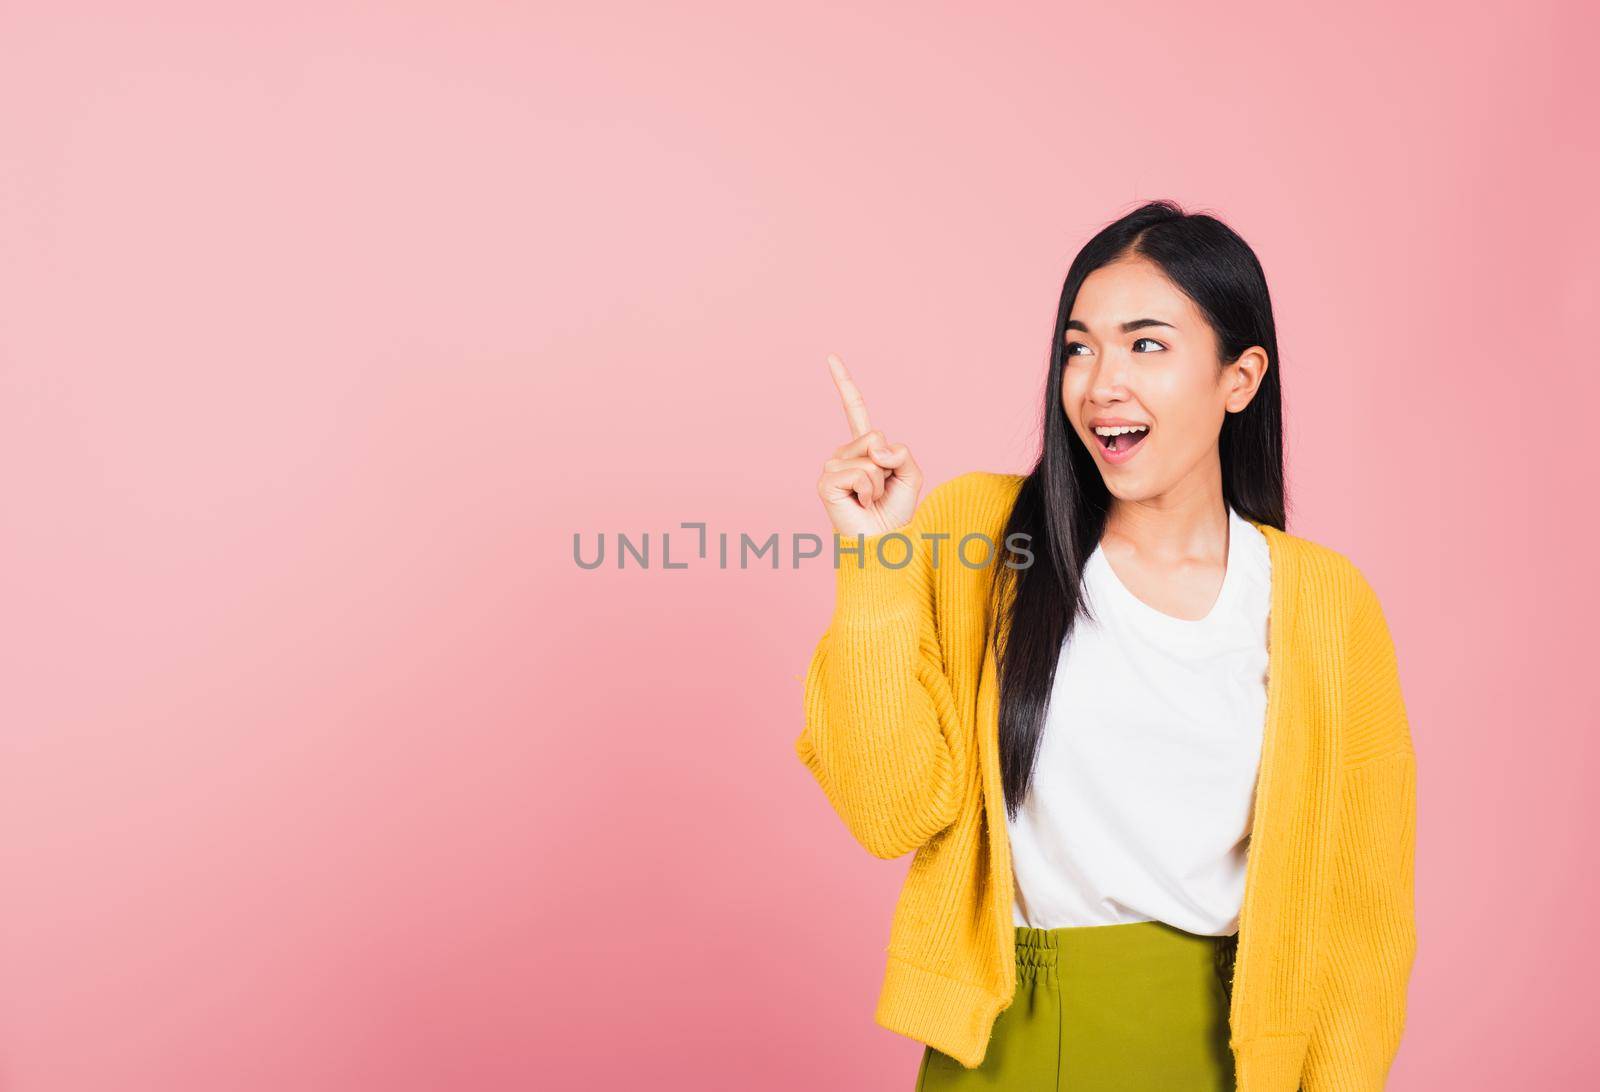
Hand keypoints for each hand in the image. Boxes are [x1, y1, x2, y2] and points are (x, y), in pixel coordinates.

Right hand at [816, 352, 923, 537]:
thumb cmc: (895, 513)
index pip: (853, 410)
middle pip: (875, 436)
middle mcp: (843, 453)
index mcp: (863, 448)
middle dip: (889, 464)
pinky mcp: (826, 481)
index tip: (830, 356)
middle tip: (881, 490)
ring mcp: (832, 466)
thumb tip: (878, 449)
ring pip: (871, 457)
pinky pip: (861, 473)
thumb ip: (902, 452)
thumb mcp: (911, 475)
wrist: (882, 542)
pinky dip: (869, 490)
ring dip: (880, 483)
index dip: (843, 383)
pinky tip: (860, 503)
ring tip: (870, 499)